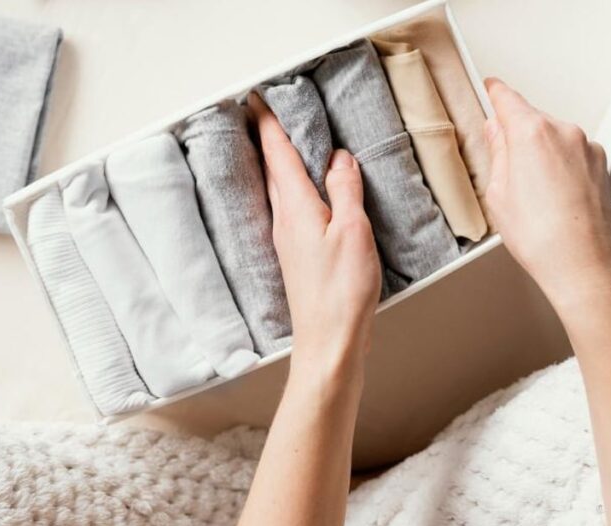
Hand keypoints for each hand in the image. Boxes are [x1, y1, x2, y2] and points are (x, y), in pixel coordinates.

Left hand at [247, 93, 380, 386]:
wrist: (328, 342)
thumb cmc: (341, 292)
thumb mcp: (352, 231)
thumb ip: (345, 190)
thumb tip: (339, 159)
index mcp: (295, 208)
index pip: (277, 154)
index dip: (268, 124)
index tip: (258, 99)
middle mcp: (284, 221)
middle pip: (272, 169)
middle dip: (269, 139)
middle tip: (268, 114)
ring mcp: (288, 240)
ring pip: (279, 189)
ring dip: (279, 163)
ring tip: (285, 144)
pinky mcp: (297, 256)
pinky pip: (291, 209)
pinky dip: (294, 189)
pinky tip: (305, 194)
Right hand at [482, 78, 610, 314]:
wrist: (585, 267)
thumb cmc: (543, 238)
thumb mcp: (498, 194)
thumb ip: (497, 153)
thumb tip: (497, 132)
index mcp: (533, 133)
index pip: (508, 99)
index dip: (495, 93)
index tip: (490, 88)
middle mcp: (565, 132)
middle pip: (531, 121)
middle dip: (516, 138)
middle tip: (504, 173)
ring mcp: (587, 148)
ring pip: (552, 139)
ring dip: (539, 156)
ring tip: (531, 198)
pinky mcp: (601, 165)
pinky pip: (571, 155)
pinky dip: (559, 168)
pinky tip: (551, 201)